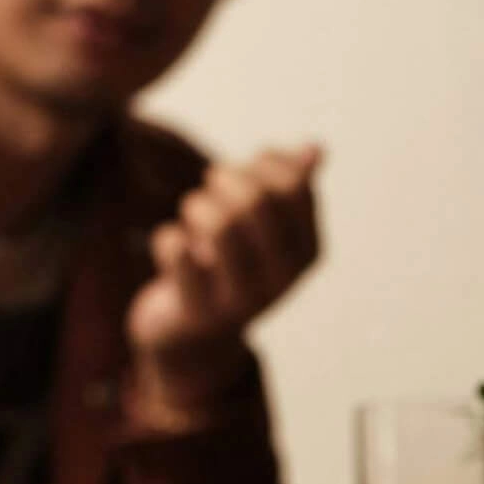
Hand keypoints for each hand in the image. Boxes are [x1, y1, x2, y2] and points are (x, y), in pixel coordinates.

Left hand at [125, 144, 323, 431]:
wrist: (196, 336)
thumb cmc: (231, 265)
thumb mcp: (267, 226)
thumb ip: (291, 185)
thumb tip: (315, 148)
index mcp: (308, 252)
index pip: (293, 186)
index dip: (262, 164)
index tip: (244, 171)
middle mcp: (284, 278)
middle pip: (256, 200)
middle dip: (224, 180)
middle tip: (209, 188)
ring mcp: (244, 298)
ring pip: (218, 222)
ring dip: (196, 206)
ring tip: (192, 217)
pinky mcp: (200, 311)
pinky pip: (174, 248)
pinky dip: (167, 238)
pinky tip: (175, 251)